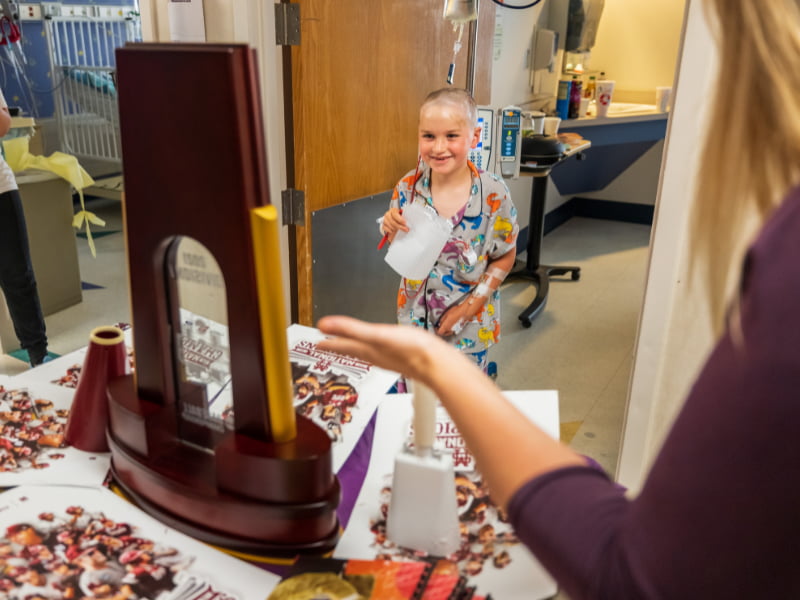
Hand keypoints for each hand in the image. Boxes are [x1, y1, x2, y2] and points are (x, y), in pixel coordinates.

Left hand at [317, 316, 450, 382]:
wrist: (438, 365)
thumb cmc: (411, 351)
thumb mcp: (376, 334)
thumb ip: (349, 328)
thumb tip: (323, 325)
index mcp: (367, 350)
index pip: (342, 346)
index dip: (329, 343)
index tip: (317, 343)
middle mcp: (376, 356)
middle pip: (352, 350)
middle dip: (339, 346)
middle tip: (327, 345)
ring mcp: (389, 358)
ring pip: (365, 352)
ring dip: (354, 348)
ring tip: (348, 346)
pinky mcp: (402, 357)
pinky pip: (381, 352)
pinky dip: (373, 349)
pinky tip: (381, 348)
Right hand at [382, 207, 407, 241]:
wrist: (394, 220)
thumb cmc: (399, 217)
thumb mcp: (402, 216)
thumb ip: (404, 218)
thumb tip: (408, 223)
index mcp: (393, 210)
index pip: (395, 214)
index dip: (400, 219)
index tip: (405, 223)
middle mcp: (388, 214)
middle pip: (392, 221)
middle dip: (399, 226)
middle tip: (405, 229)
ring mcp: (385, 219)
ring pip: (389, 224)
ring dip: (394, 228)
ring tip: (399, 230)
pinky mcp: (383, 224)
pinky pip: (385, 228)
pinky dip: (389, 230)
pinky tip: (393, 231)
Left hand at [435, 296, 483, 336]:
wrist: (465, 312)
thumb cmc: (457, 312)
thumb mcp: (446, 314)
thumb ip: (442, 320)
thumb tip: (439, 323)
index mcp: (446, 326)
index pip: (439, 332)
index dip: (436, 330)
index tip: (436, 327)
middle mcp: (450, 330)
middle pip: (443, 333)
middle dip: (441, 330)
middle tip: (440, 326)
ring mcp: (454, 330)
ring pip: (448, 332)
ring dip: (446, 330)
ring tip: (445, 324)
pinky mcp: (458, 328)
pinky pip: (452, 330)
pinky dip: (450, 328)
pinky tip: (451, 324)